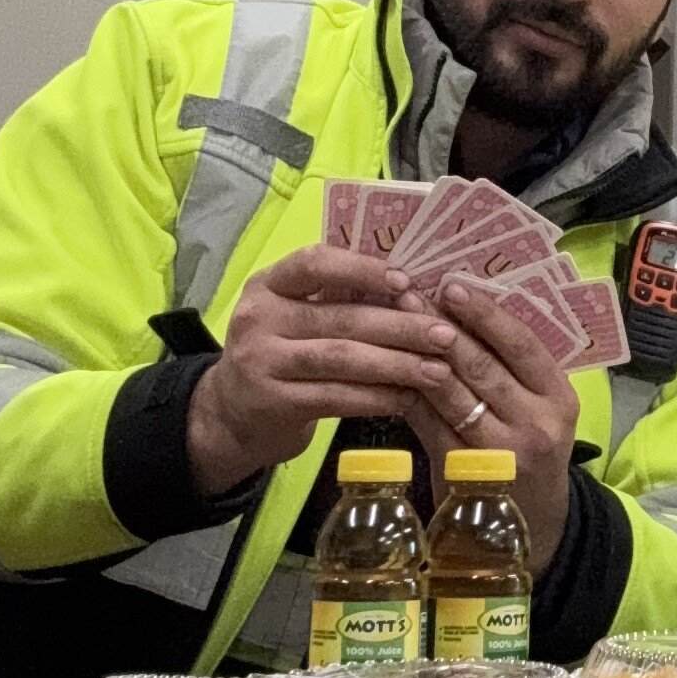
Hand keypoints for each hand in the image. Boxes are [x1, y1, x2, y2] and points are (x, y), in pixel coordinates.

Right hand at [187, 246, 457, 495]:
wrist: (231, 415)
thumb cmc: (282, 353)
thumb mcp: (294, 314)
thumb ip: (337, 297)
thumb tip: (413, 288)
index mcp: (269, 284)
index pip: (315, 263)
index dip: (363, 270)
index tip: (407, 282)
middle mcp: (259, 318)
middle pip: (341, 317)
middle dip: (401, 326)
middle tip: (445, 335)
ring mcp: (262, 362)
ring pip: (343, 358)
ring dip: (397, 364)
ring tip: (438, 370)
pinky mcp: (273, 403)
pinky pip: (336, 397)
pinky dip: (377, 397)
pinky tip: (407, 397)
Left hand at [398, 278, 583, 570]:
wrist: (532, 527)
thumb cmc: (529, 454)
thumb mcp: (539, 411)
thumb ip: (510, 371)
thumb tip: (455, 310)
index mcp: (560, 398)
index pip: (524, 345)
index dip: (487, 314)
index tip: (454, 285)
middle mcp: (537, 424)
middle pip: (483, 366)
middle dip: (441, 326)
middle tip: (408, 293)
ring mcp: (500, 453)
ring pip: (451, 393)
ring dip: (417, 355)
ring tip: (390, 324)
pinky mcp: (463, 474)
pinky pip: (428, 425)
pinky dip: (406, 395)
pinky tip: (385, 372)